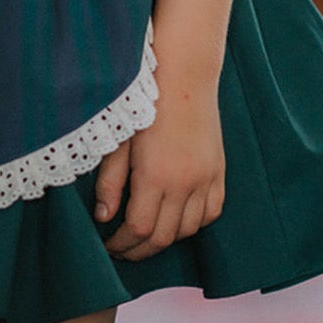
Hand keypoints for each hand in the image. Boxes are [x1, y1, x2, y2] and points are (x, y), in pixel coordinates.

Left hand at [95, 83, 225, 260]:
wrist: (183, 73)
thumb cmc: (145, 100)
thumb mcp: (119, 141)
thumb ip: (110, 182)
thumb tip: (103, 217)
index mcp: (155, 176)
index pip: (139, 229)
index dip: (122, 244)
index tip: (109, 246)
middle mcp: (185, 183)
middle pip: (164, 237)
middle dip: (140, 250)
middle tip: (122, 250)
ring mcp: (206, 178)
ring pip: (189, 230)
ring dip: (166, 238)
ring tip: (146, 235)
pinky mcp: (219, 171)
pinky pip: (212, 212)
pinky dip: (194, 223)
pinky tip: (177, 219)